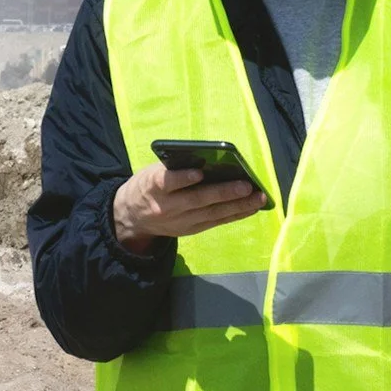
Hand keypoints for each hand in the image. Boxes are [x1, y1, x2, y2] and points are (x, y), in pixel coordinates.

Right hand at [113, 163, 266, 254]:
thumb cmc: (147, 186)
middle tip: (246, 185)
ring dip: (237, 206)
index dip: (183, 178)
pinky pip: (216, 222)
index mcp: (153, 186)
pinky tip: (251, 208)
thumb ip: (174, 167)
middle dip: (224, 193)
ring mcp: (180, 221)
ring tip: (258, 198)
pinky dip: (234, 215)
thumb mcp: (150, 172)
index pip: (167, 181)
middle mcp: (167, 206)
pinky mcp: (190, 230)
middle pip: (197, 199)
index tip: (200, 172)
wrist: (132, 217)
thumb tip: (208, 160)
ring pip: (212, 213)